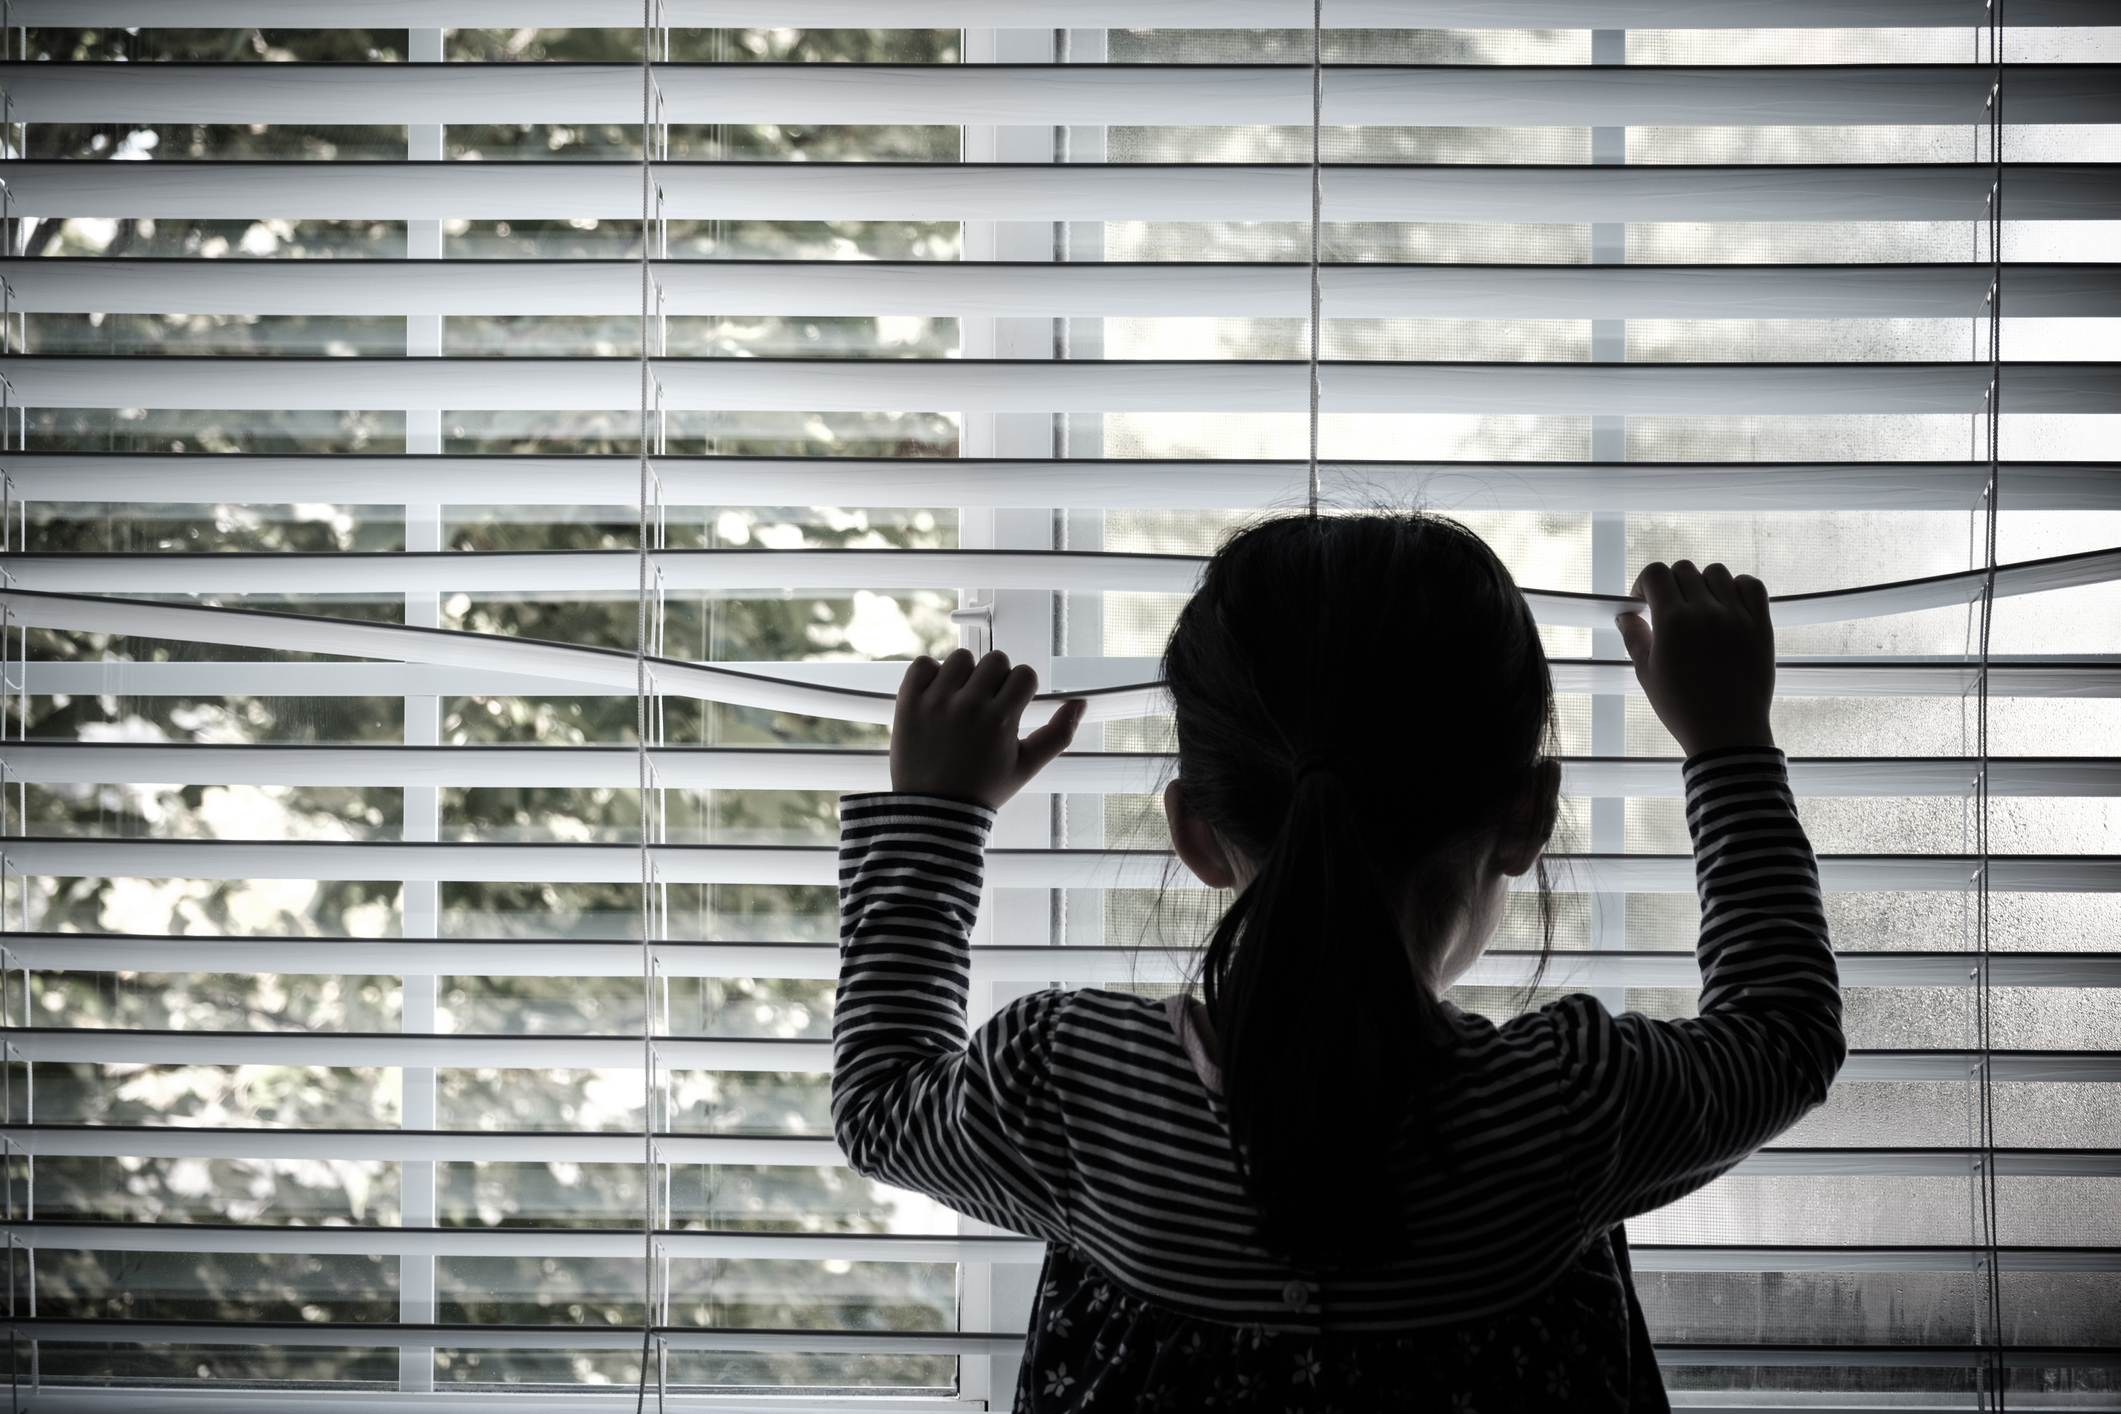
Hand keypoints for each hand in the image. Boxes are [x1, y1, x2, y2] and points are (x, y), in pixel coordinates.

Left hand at [890, 649, 1086, 808]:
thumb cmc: (982, 790)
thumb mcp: (1027, 766)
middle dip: (996, 679)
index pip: (1024, 674)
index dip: (1021, 690)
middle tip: (987, 706)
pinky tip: (938, 698)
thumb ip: (1058, 734)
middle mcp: (968, 705)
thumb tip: (1080, 704)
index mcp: (1000, 719)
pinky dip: (931, 675)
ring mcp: (936, 701)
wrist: (933, 811)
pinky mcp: (908, 702)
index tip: (1010, 707)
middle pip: (995, 660)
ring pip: (961, 658)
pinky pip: (924, 664)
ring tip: (961, 702)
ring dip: (965, 675)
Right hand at [1615, 561, 1775, 756]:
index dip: (1644, 583)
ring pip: (1717, 572)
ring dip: (1702, 583)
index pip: (1655, 573)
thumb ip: (1634, 637)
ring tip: (1699, 607)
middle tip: (1669, 608)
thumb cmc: (1683, 708)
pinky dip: (1738, 586)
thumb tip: (1624, 615)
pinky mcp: (1760, 625)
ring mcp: (1736, 616)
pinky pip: (1752, 586)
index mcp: (1672, 622)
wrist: (1727, 731)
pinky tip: (1727, 603)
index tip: (1643, 600)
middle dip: (1670, 584)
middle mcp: (1705, 611)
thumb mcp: (1646, 674)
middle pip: (1684, 569)